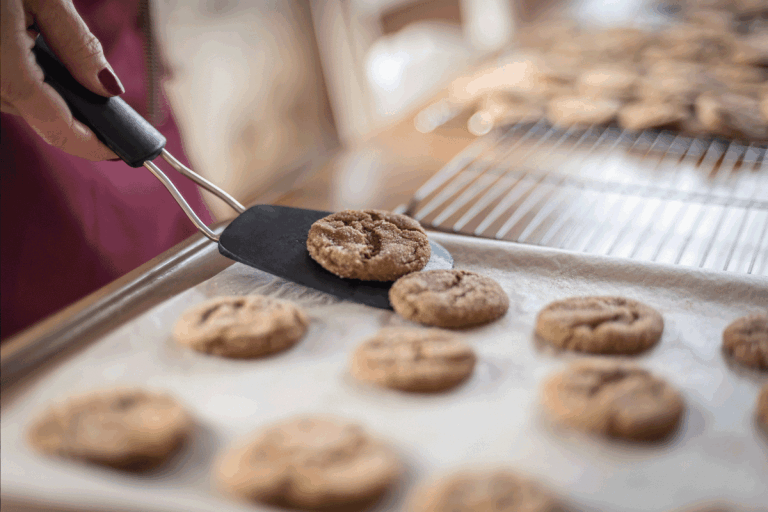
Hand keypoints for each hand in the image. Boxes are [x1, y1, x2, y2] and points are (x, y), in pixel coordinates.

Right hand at [1, 0, 123, 159]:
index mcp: (6, 72)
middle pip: (39, 117)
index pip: (59, 128)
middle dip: (73, 111)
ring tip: (55, 58)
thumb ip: (78, 45)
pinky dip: (22, 76)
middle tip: (105, 104)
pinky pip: (2, 85)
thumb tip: (107, 88)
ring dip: (44, 91)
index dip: (93, 144)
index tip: (119, 149)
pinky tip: (27, 49)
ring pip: (17, 102)